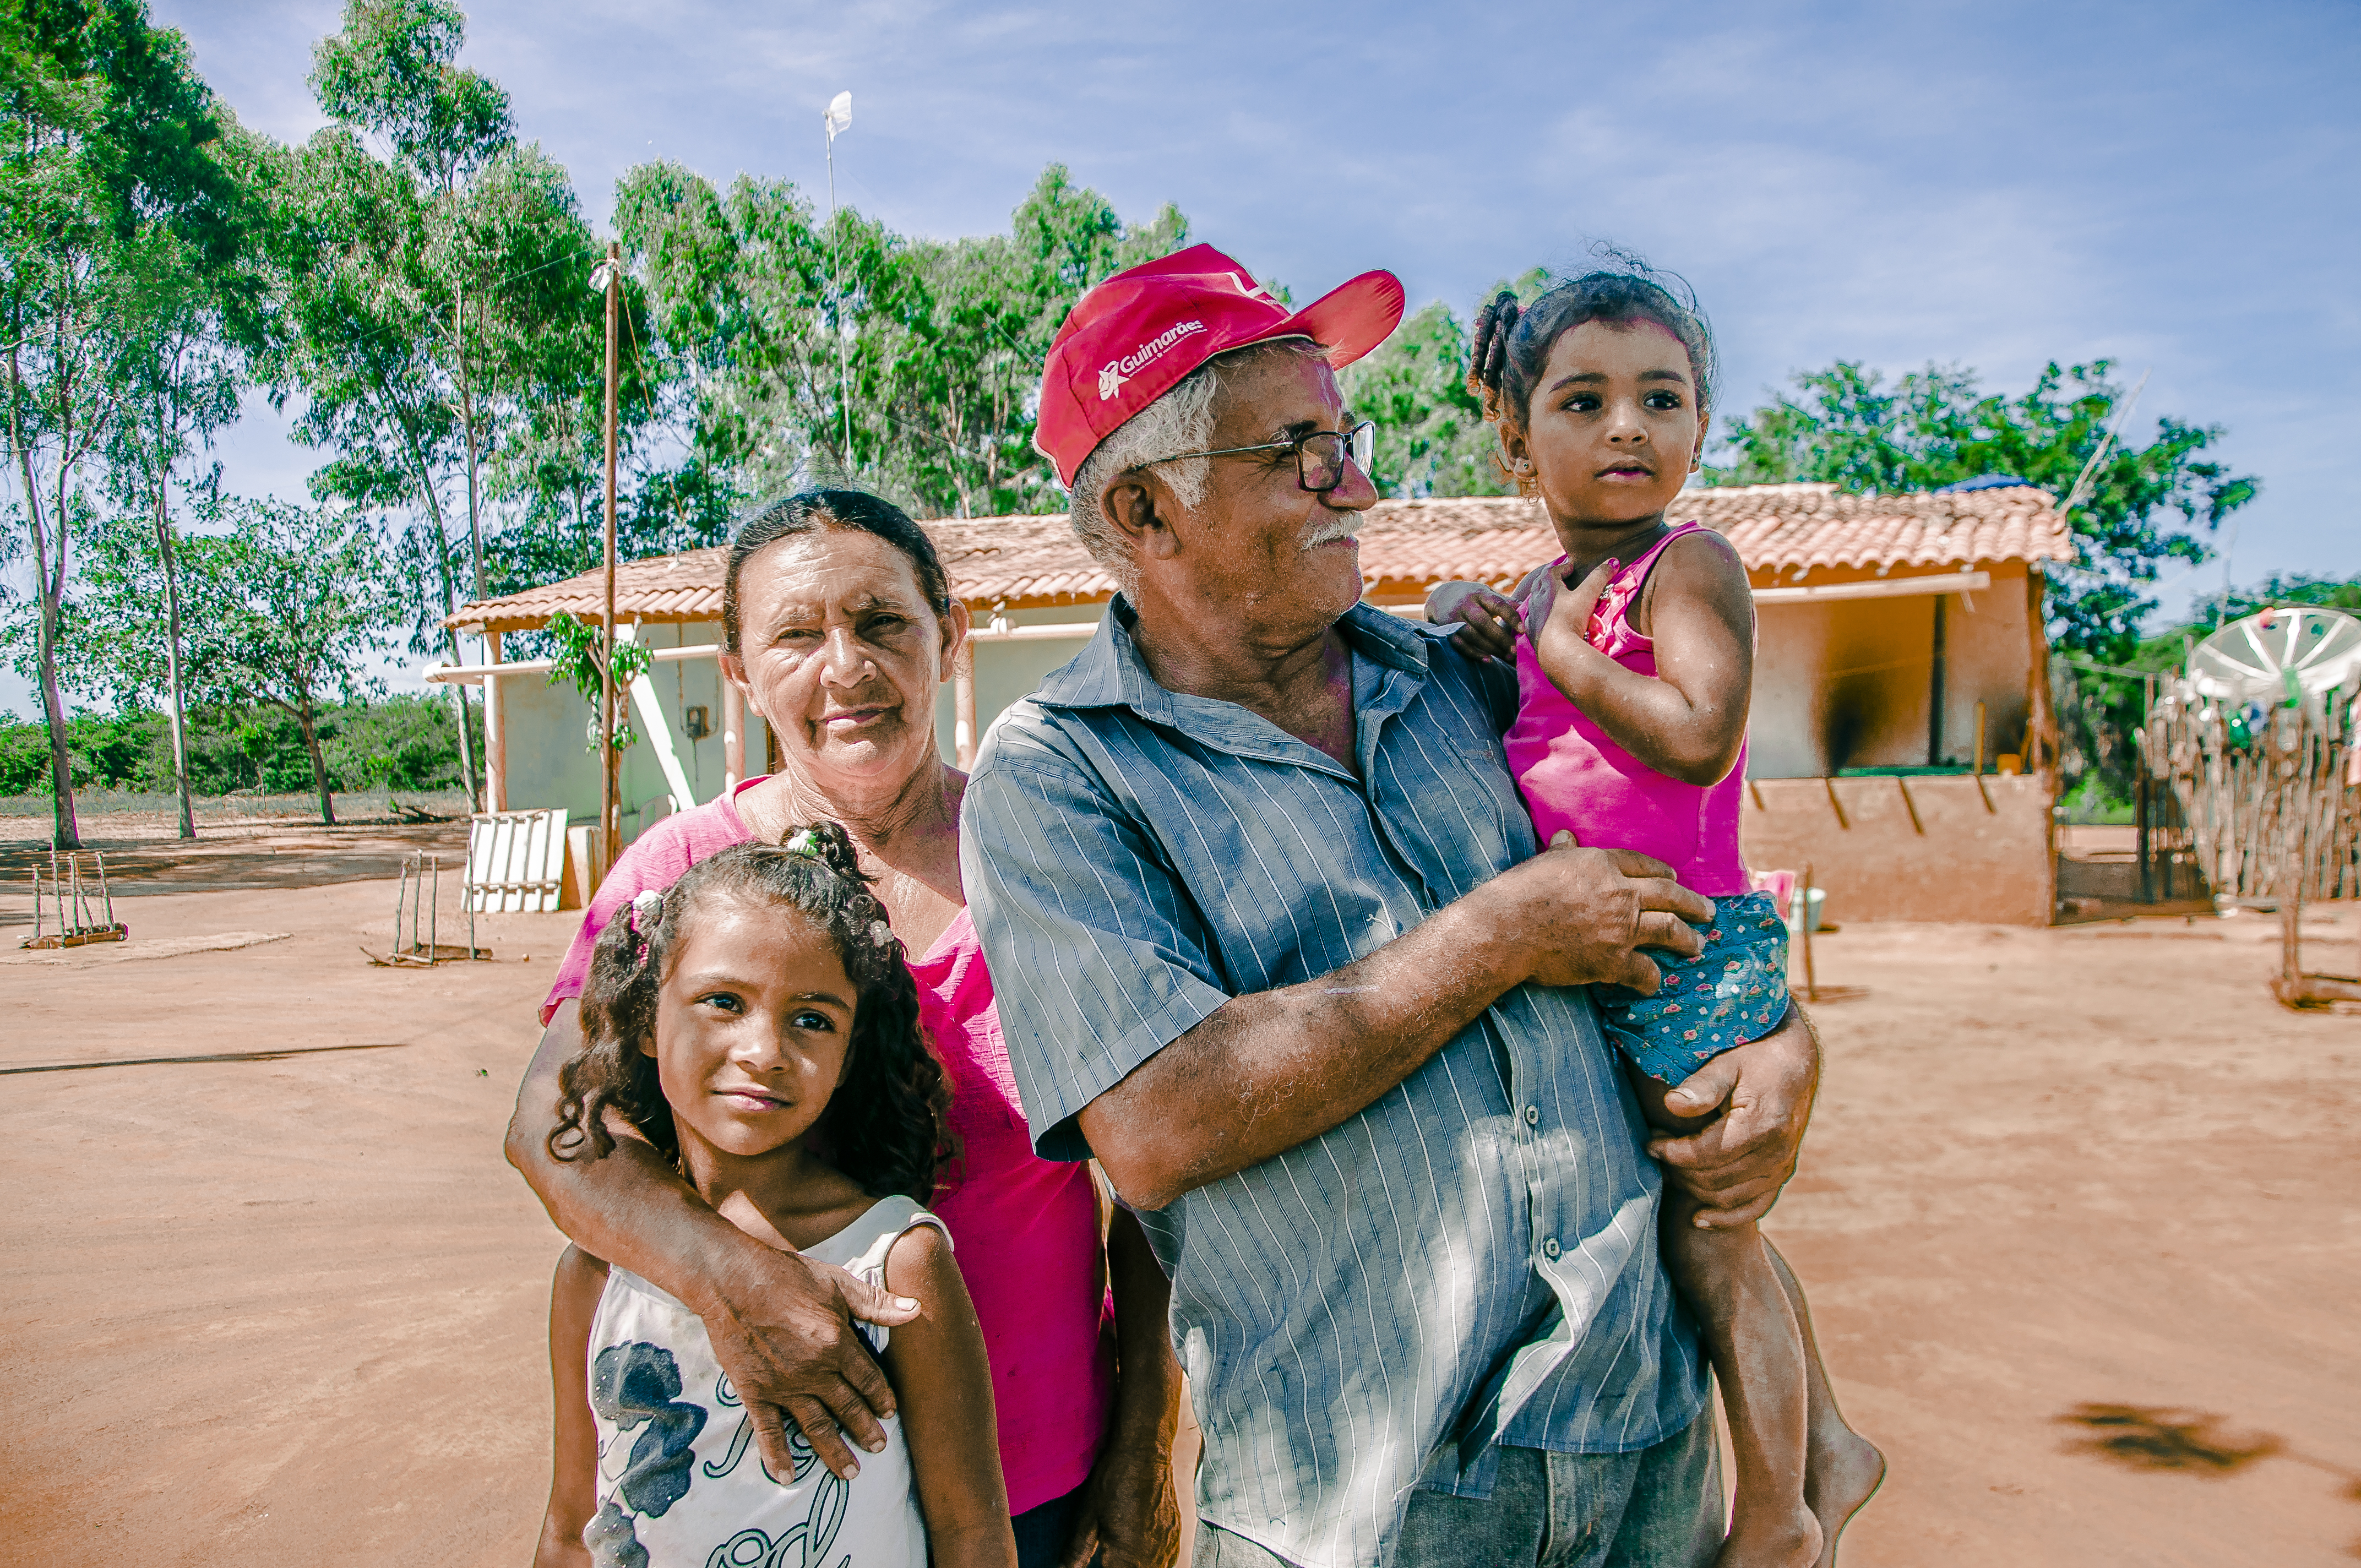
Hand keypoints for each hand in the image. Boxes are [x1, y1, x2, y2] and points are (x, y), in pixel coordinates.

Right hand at [698, 1243, 923, 1481]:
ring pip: (814, 1425)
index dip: (880, 1397)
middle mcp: (813, 1371)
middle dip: (864, 1429)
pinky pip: (767, 1430)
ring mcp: (783, 1385)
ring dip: (833, 1451)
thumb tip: (916, 1309)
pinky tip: (786, 1477)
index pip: (867, 1378)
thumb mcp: (837, 1283)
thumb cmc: (786, 1275)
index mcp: (836, 1344)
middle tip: (878, 1448)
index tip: (890, 1413)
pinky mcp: (753, 1391)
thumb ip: (875, 1303)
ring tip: (850, 1473)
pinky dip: (777, 1455)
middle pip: (846, 1406)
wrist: (731, 1278)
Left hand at [1059, 1427, 1181, 1567]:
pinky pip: (1165, 1560)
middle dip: (1118, 1567)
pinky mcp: (1175, 1534)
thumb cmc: (1114, 1480)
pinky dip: (1150, 1560)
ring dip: (1135, 1566)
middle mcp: (1154, 1557)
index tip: (1098, 1561)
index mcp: (1129, 1558)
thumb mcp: (1087, 1517)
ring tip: (1118, 1556)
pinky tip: (1137, 1551)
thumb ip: (1077, 1551)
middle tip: (1105, 1557)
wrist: (1144, 1451)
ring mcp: (1169, 1546)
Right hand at [1430, 580, 1522, 662]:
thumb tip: (1525, 606)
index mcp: (1479, 594)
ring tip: (1507, 657)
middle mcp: (1465, 605)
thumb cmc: (1472, 597)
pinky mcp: (1447, 630)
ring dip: (1490, 648)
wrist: (1441, 597)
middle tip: (1515, 650)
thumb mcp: (1486, 594)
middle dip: (1500, 638)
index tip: (1523, 630)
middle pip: (1483, 623)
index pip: (1497, 604)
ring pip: (1472, 635)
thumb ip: (1504, 601)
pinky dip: (1474, 653)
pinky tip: (1488, 660)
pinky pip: (1460, 645)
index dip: (1511, 617)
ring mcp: (1454, 618)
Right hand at [1500, 831, 1714, 993]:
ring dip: (1688, 939)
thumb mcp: (1543, 862)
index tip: (1674, 877)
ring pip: (1669, 930)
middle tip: (1709, 912)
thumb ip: (1562, 851)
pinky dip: (1653, 978)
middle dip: (1694, 904)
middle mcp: (1621, 894)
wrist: (1507, 929)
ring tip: (1698, 945)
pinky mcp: (1613, 961)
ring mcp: (1621, 928)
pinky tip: (1656, 982)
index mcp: (1603, 865)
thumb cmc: (1519, 892)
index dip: (1662, 871)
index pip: (1644, 865)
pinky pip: (1645, 970)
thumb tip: (1566, 837)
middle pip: (1669, 896)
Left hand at [1525, 556, 1617, 659]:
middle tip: (1560, 579)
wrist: (1555, 649)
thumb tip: (1613, 561)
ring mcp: (1533, 616)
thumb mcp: (1588, 595)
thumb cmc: (1571, 618)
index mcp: (1548, 587)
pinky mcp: (1532, 633)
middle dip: (1550, 579)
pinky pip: (1532, 620)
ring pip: (1535, 601)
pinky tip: (1543, 619)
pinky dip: (1538, 616)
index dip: (1563, 567)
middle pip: (1540, 584)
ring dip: (1543, 597)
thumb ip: (1600, 577)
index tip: (1571, 567)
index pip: (1552, 571)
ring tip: (1553, 598)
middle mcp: (1537, 600)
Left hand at [1648, 1003, 1820, 1226]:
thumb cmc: (1756, 1057)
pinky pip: (1755, 1207)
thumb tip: (1671, 1105)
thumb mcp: (1728, 1062)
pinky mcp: (1782, 1173)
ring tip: (1671, 1166)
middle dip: (1679, 1169)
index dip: (1673, 1153)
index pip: (1707, 1155)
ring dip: (1694, 1188)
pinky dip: (1726, 1217)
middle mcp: (1776, 1153)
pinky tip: (1699, 1218)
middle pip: (1715, 1180)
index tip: (1650, 1143)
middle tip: (1656, 1150)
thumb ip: (1702, 1085)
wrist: (1795, 1062)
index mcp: (1761, 1125)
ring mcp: (1781, 1166)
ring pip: (1730, 1197)